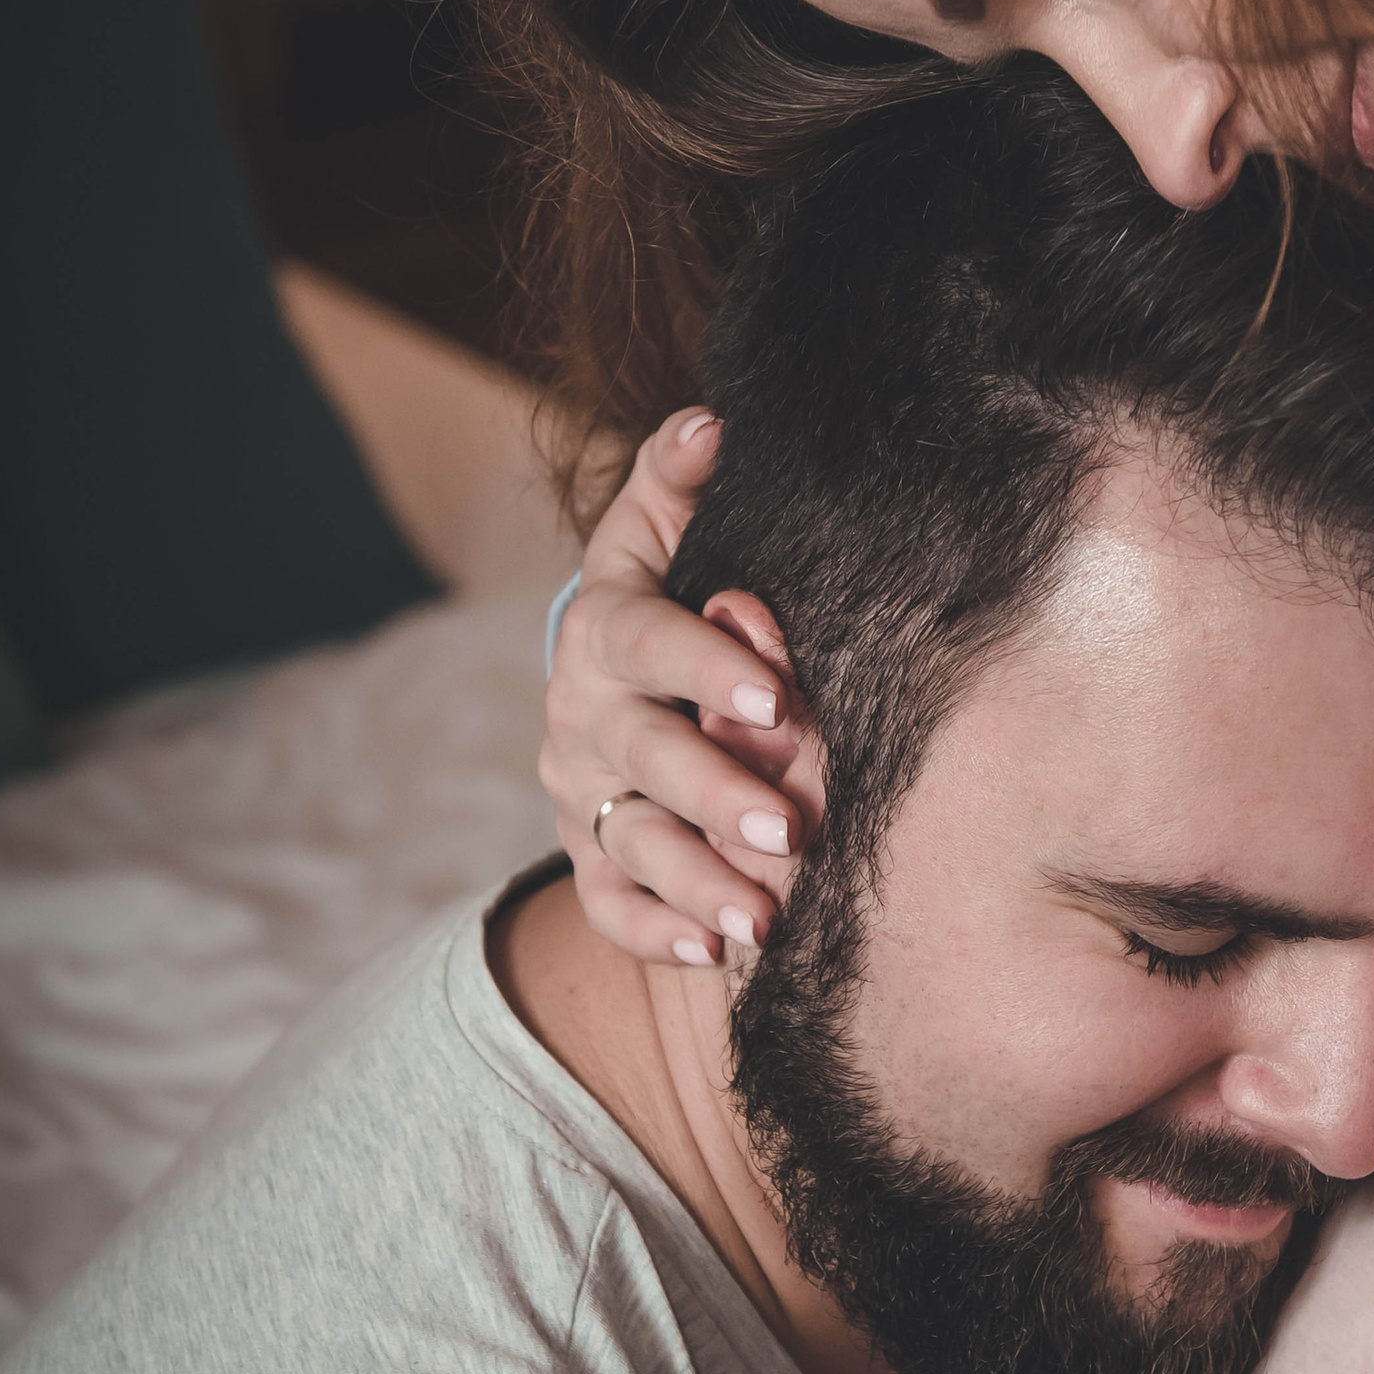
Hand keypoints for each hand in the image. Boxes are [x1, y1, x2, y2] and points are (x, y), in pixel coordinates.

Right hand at [539, 409, 812, 964]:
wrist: (608, 676)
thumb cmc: (667, 595)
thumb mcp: (661, 532)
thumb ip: (677, 482)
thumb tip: (711, 421)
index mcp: (605, 629)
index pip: (647, 642)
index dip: (708, 666)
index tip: (777, 698)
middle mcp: (582, 714)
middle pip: (645, 757)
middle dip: (718, 795)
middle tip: (793, 829)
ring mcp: (580, 792)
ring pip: (631, 842)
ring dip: (698, 881)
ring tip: (764, 917)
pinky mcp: (586, 853)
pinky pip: (608, 904)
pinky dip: (657, 931)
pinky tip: (716, 951)